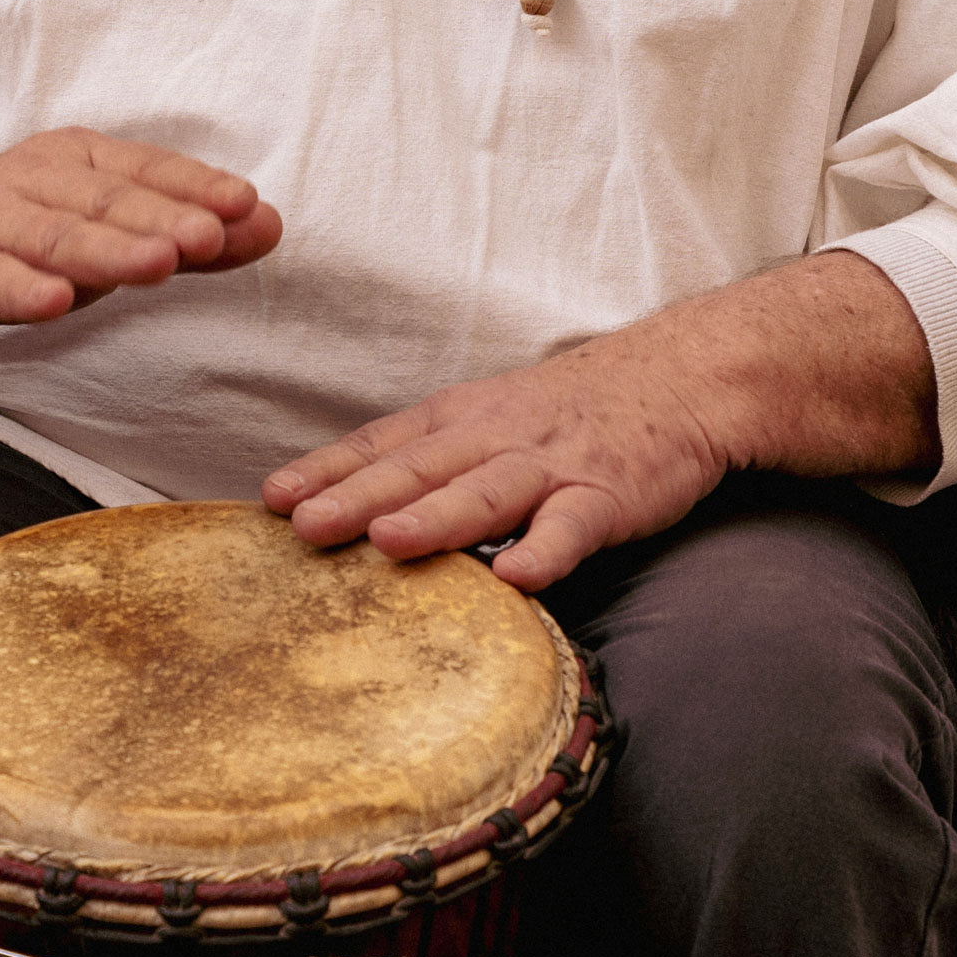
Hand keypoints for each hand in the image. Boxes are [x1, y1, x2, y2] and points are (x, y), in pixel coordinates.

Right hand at [0, 110, 281, 356]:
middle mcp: (31, 183)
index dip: (196, 187)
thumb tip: (268, 225)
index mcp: (73, 163)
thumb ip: (180, 232)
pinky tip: (56, 301)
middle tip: (219, 232)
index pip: (143, 171)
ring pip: (54, 235)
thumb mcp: (95, 228)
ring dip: (109, 247)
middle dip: (165, 216)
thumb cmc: (4, 235)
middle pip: (106, 202)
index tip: (250, 206)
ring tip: (161, 262)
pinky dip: (21, 287)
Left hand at [263, 251, 938, 589]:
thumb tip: (346, 500)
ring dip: (435, 518)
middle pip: (419, 469)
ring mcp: (555, 466)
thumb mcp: (493, 416)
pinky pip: (575, 526)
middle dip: (356, 497)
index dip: (329, 470)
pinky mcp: (611, 495)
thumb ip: (429, 457)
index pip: (385, 442)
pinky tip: (516, 580)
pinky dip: (546, 550)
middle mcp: (499, 437)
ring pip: (486, 493)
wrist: (686, 376)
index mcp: (465, 419)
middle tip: (298, 526)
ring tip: (386, 542)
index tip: (270, 500)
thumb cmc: (576, 409)